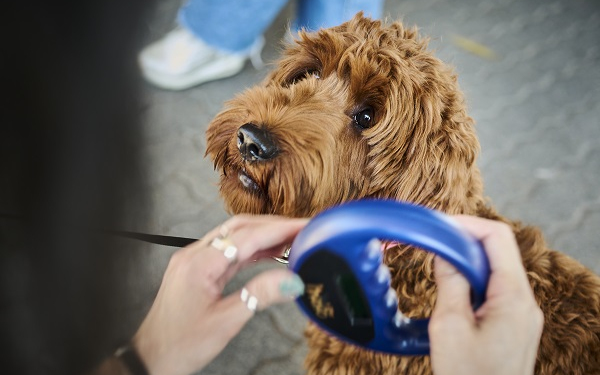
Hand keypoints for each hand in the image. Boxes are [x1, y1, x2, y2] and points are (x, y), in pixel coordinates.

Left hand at [132, 215, 307, 374]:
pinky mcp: (196, 267)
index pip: (248, 237)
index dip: (280, 230)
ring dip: (264, 234)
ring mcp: (193, 258)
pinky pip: (227, 248)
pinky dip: (252, 247)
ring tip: (293, 239)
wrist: (151, 357)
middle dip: (275, 225)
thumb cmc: (182, 345)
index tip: (305, 227)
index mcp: (200, 264)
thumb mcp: (226, 323)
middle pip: (241, 227)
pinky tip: (270, 252)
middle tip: (304, 229)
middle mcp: (194, 254)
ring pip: (234, 234)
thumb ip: (259, 296)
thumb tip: (292, 280)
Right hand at [429, 216, 543, 374]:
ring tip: (437, 270)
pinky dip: (471, 282)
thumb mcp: (449, 327)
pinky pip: (494, 290)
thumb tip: (444, 252)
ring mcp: (521, 315)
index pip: (498, 238)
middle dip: (463, 243)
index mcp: (514, 298)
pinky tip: (450, 293)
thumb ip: (449, 283)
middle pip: (498, 251)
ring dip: (465, 264)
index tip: (439, 225)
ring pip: (494, 270)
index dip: (467, 224)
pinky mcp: (512, 325)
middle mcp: (525, 302)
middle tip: (432, 245)